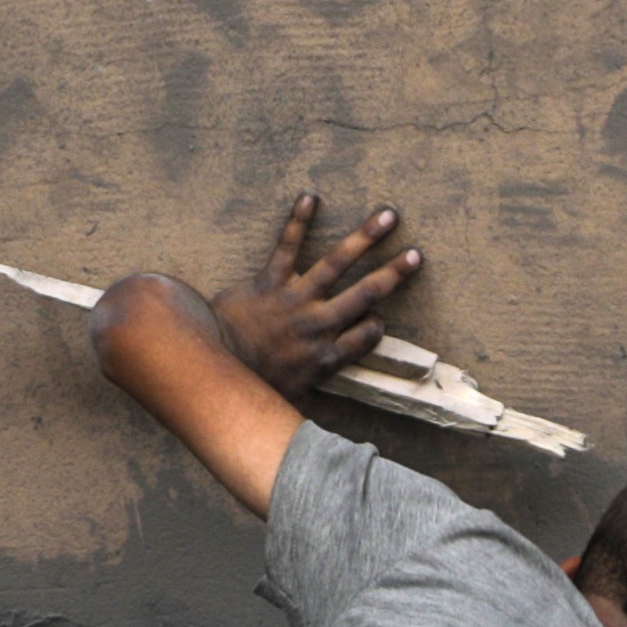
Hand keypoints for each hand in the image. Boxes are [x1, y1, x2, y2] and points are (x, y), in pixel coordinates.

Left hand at [205, 193, 417, 399]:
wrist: (211, 366)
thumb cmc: (248, 388)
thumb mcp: (286, 407)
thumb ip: (305, 408)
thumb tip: (311, 429)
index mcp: (326, 357)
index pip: (367, 336)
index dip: (375, 327)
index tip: (378, 320)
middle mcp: (318, 325)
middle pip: (365, 295)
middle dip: (392, 273)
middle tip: (415, 255)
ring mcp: (295, 299)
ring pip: (336, 264)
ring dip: (363, 237)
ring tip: (387, 215)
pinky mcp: (269, 282)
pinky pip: (286, 247)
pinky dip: (297, 221)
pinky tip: (310, 196)